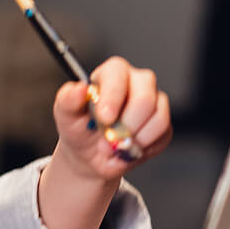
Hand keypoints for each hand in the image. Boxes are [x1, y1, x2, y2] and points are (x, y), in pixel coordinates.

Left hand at [51, 55, 171, 181]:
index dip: (113, 96)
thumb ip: (68, 100)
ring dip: (134, 139)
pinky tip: (129, 147)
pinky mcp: (163, 123)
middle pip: (145, 97)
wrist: (90, 155)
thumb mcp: (65, 115)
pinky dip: (144, 147)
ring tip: (116, 144)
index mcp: (111, 74)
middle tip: (110, 138)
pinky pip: (163, 134)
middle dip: (127, 124)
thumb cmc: (79, 129)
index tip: (105, 118)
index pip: (118, 72)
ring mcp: (154, 101)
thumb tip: (80, 89)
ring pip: (158, 117)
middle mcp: (136, 82)